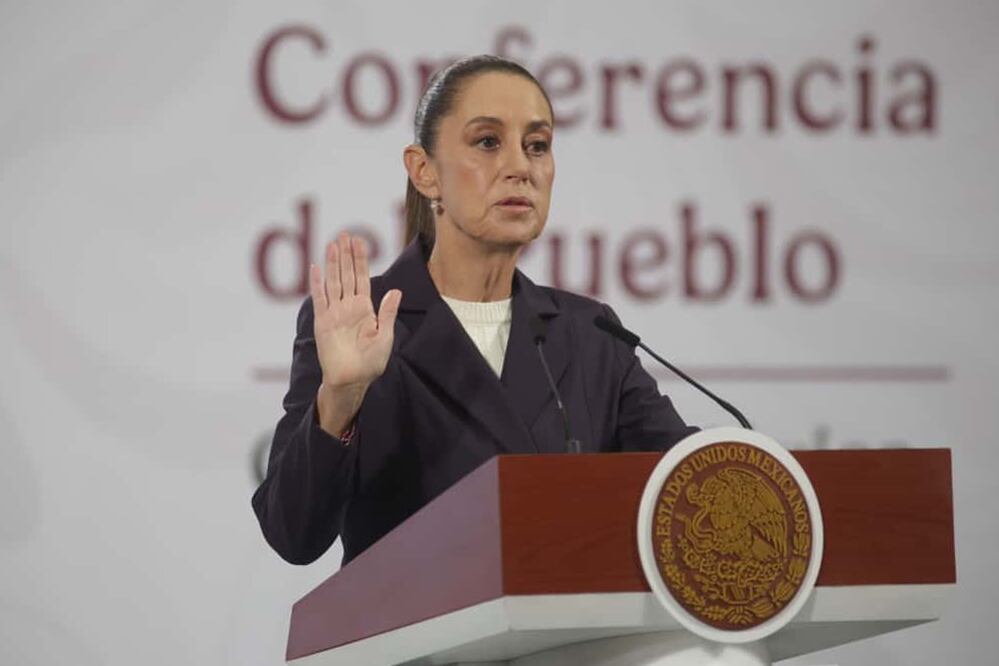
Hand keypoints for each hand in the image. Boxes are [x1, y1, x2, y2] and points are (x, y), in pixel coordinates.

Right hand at [310, 233, 401, 434]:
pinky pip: (320, 299)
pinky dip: (317, 284)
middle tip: (345, 234)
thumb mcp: (385, 336)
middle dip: (347, 255)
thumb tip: (395, 290)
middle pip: (347, 275)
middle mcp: (348, 307)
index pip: (362, 278)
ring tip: (333, 244)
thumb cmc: (371, 362)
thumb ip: (387, 313)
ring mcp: (334, 313)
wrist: (352, 380)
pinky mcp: (322, 322)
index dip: (361, 259)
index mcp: (365, 309)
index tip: (360, 241)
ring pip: (333, 282)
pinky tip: (316, 268)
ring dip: (333, 263)